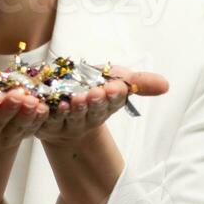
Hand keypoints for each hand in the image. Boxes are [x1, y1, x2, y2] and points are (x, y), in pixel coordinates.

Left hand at [33, 66, 168, 145]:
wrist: (57, 101)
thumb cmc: (90, 86)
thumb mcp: (113, 79)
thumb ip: (137, 82)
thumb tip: (165, 85)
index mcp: (102, 108)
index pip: (110, 104)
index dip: (112, 97)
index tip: (116, 87)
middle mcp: (83, 119)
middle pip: (88, 113)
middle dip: (93, 103)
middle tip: (95, 93)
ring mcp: (60, 124)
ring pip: (64, 118)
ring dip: (68, 109)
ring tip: (71, 99)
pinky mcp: (39, 124)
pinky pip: (38, 120)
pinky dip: (40, 112)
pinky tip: (42, 104)